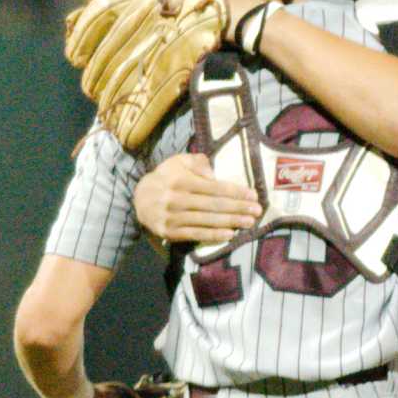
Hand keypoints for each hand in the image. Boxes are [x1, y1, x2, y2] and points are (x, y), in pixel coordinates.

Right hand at [136, 152, 260, 243]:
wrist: (139, 198)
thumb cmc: (167, 177)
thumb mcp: (179, 162)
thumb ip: (198, 162)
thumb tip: (213, 174)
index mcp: (180, 181)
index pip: (214, 188)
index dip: (236, 192)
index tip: (254, 195)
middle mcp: (176, 199)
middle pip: (214, 205)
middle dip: (238, 208)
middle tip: (258, 211)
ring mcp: (172, 217)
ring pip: (207, 221)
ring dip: (231, 222)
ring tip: (249, 223)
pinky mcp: (169, 232)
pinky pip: (195, 234)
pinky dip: (213, 235)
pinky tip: (230, 235)